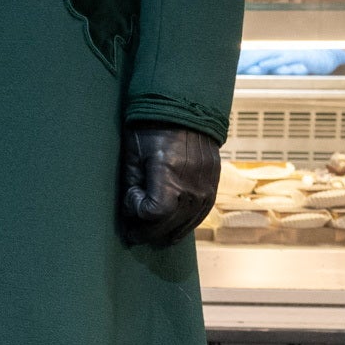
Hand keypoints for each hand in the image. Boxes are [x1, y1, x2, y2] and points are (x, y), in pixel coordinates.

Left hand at [116, 122, 219, 249]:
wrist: (186, 111)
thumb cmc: (153, 129)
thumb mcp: (133, 154)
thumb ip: (131, 184)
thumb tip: (130, 211)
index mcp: (170, 173)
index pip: (154, 212)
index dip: (138, 211)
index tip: (131, 197)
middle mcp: (192, 184)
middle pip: (169, 224)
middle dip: (147, 231)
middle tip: (132, 233)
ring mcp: (206, 187)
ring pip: (186, 224)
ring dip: (165, 232)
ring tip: (150, 234)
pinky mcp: (213, 186)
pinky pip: (200, 214)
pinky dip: (185, 224)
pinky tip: (172, 228)